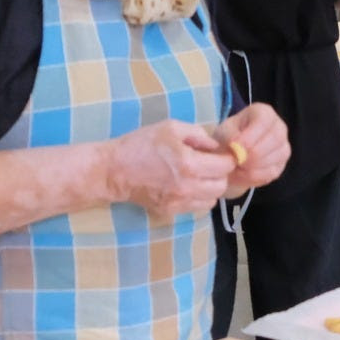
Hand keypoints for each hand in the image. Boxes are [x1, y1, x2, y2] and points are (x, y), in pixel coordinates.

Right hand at [104, 120, 237, 221]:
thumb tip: (216, 146)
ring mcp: (179, 202)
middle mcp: (188, 187)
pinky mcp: (170, 212)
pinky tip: (187, 186)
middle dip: (220, 174)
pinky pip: (197, 208)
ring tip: (198, 176)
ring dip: (210, 188)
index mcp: (189, 164)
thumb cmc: (141, 144)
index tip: (219, 154)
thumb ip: (198, 134)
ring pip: (212, 200)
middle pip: (222, 186)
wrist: (113, 171)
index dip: (226, 158)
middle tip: (209, 164)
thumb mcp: (170, 128)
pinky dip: (198, 198)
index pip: (225, 166)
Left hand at [216, 103, 288, 195]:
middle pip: (275, 139)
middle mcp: (279, 127)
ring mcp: (283, 146)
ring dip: (253, 166)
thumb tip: (239, 147)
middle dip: (253, 153)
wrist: (230, 156)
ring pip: (275, 157)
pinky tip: (243, 172)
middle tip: (236, 160)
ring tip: (237, 166)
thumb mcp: (223, 132)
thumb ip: (230, 136)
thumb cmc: (228, 138)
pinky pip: (272, 172)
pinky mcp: (281, 165)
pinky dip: (255, 176)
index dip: (251, 135)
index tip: (236, 146)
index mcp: (264, 113)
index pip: (264, 121)